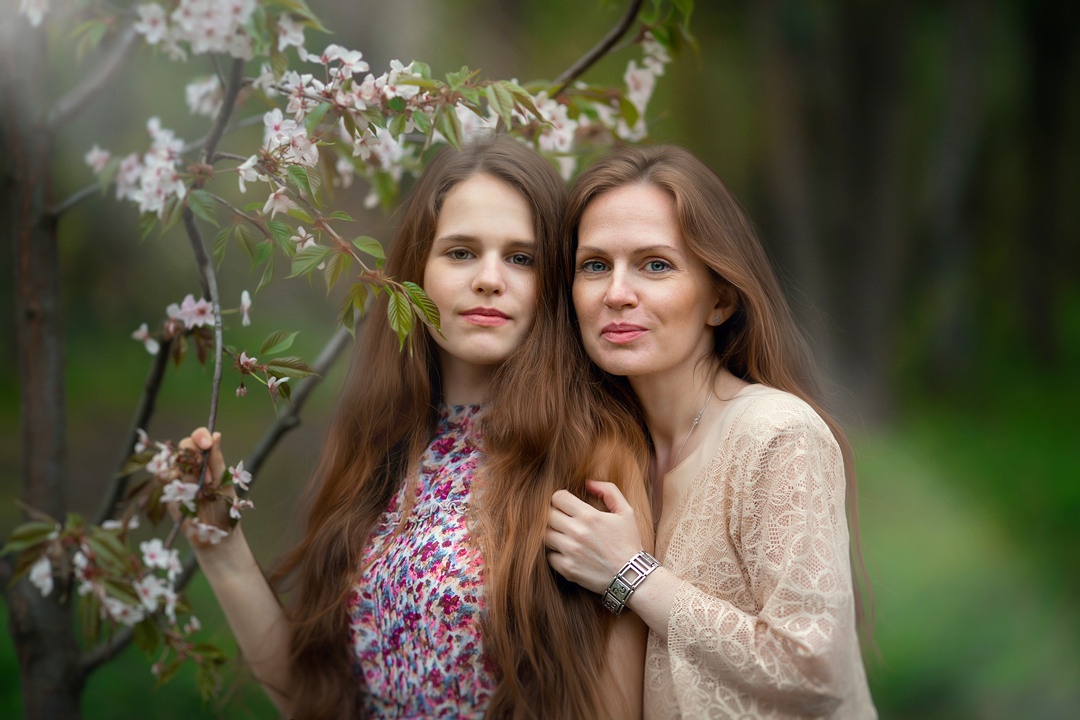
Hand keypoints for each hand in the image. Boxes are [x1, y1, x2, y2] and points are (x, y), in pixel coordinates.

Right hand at [175, 427, 233, 547]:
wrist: (216, 536)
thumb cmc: (225, 509)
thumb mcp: (224, 483)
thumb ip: (217, 460)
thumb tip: (216, 434)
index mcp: (209, 461)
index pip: (200, 439)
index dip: (201, 436)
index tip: (207, 444)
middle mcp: (193, 466)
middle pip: (184, 446)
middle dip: (195, 456)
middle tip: (208, 478)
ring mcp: (180, 478)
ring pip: (172, 460)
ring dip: (185, 470)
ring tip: (200, 491)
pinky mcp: (169, 491)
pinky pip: (162, 477)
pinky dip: (167, 476)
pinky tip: (178, 486)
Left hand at [545, 480, 643, 594]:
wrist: (632, 575)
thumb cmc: (629, 542)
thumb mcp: (626, 512)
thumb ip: (609, 491)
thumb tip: (588, 483)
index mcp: (589, 516)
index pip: (558, 498)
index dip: (561, 499)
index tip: (567, 505)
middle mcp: (577, 532)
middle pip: (548, 515)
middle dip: (555, 515)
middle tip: (564, 520)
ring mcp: (570, 552)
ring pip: (546, 535)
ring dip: (553, 534)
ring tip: (565, 536)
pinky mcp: (568, 569)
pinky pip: (550, 556)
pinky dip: (556, 554)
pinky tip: (567, 553)